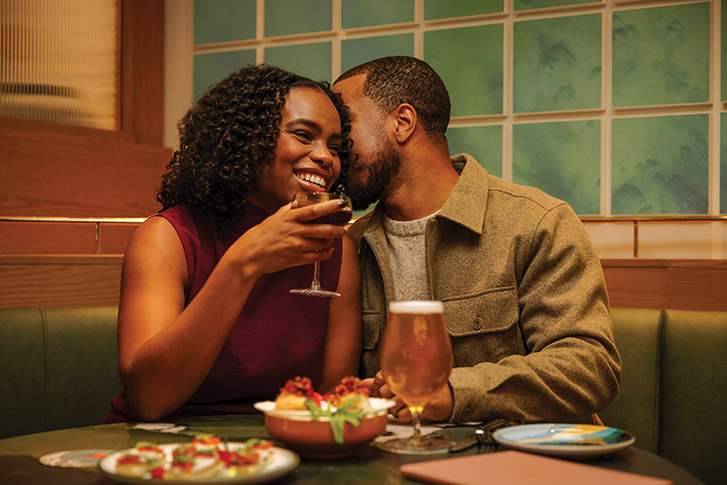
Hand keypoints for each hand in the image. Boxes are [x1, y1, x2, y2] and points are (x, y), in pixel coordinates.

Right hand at [226, 200, 346, 276]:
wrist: (250, 255)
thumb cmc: (261, 235)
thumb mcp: (274, 217)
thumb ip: (289, 209)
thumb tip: (299, 203)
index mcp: (290, 218)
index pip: (314, 210)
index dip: (330, 207)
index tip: (340, 203)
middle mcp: (295, 232)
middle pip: (324, 229)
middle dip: (338, 229)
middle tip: (343, 227)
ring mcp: (297, 246)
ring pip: (323, 243)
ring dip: (332, 241)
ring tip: (332, 238)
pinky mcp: (297, 259)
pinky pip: (318, 257)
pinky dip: (328, 253)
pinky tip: (330, 250)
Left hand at [367, 371, 453, 422]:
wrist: (446, 396)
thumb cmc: (422, 388)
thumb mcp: (401, 382)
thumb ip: (382, 382)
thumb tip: (363, 383)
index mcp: (402, 371)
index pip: (380, 377)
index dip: (375, 388)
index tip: (376, 393)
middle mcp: (408, 380)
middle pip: (385, 393)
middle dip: (385, 401)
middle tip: (392, 402)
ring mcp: (416, 391)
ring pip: (393, 405)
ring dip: (394, 410)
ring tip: (401, 407)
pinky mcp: (424, 404)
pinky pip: (404, 414)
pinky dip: (403, 415)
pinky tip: (408, 411)